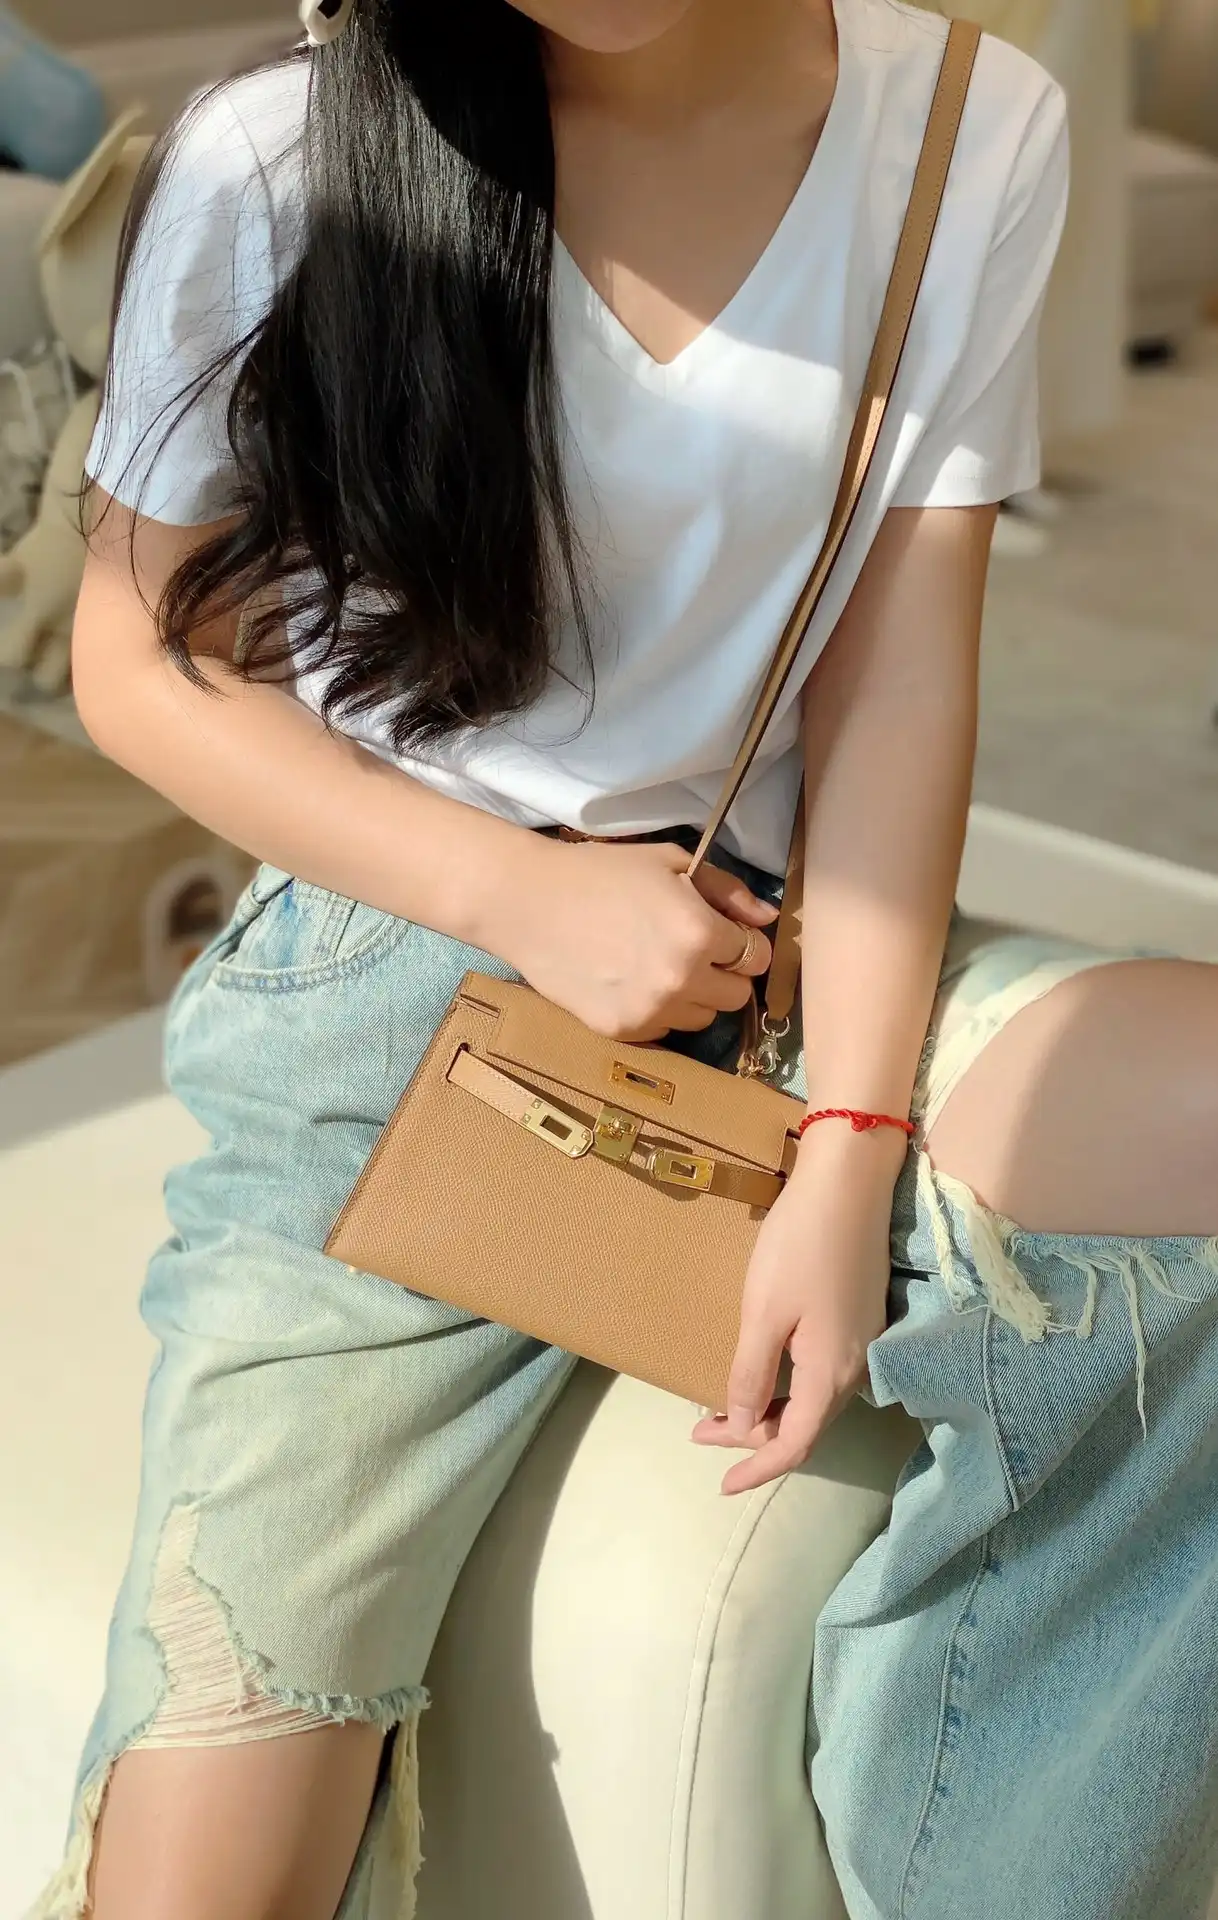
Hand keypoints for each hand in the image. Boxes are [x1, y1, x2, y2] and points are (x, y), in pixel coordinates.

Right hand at [504, 837, 777, 1041]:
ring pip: (702, 1019)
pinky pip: (664, 1031)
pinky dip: (657, 1011)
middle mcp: (683, 980)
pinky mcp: (623, 1031)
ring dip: (693, 996)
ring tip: (656, 966)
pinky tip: (629, 981)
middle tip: (689, 951)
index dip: (741, 943)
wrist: (527, 904)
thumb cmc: (600, 873)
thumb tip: (768, 919)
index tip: (720, 934)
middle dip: (722, 973)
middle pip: (736, 996)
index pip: (756, 957)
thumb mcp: (670, 863)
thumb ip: (728, 891)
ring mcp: (652, 1011)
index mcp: (701, 934)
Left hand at [692, 1131, 897, 1494]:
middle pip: (804, 1425)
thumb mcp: (763, 1314)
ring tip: (721, 1410)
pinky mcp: (862, 1319)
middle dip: (752, 1437)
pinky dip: (789, 1386)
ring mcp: (865, 1343)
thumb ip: (751, 1375)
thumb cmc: (799, 1244)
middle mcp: (857, 1369)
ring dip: (769, 1410)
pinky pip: (823, 1374)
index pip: (794, 1445)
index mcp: (831, 1374)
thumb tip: (742, 1425)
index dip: (756, 1467)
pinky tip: (762, 1373)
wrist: (850, 1183)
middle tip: (699, 1430)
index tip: (721, 1485)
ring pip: (814, 1400)